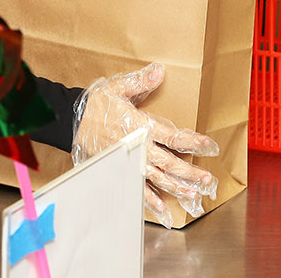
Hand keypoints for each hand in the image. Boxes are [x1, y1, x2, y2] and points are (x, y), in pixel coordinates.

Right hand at [72, 62, 219, 227]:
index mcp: (141, 127)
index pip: (172, 136)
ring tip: (193, 195)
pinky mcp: (120, 169)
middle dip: (190, 172)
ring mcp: (129, 161)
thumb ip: (141, 82)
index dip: (192, 142)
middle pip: (169, 163)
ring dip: (176, 187)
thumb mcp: (118, 88)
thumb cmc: (96, 104)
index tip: (209, 145)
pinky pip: (137, 187)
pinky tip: (162, 208)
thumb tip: (160, 71)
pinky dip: (150, 199)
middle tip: (207, 180)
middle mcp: (138, 147)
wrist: (71, 122)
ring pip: (157, 178)